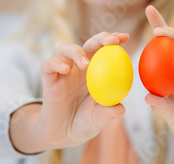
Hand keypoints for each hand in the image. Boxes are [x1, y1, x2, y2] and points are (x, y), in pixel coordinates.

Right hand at [37, 31, 129, 147]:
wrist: (62, 136)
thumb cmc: (84, 123)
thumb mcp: (98, 120)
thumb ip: (107, 113)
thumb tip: (121, 109)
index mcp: (95, 72)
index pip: (104, 50)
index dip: (113, 40)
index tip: (125, 38)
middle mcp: (79, 69)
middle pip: (88, 44)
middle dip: (101, 38)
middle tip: (111, 42)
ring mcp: (63, 73)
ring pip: (65, 48)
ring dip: (76, 51)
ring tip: (85, 64)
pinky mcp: (49, 80)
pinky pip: (48, 65)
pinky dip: (56, 63)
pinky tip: (65, 70)